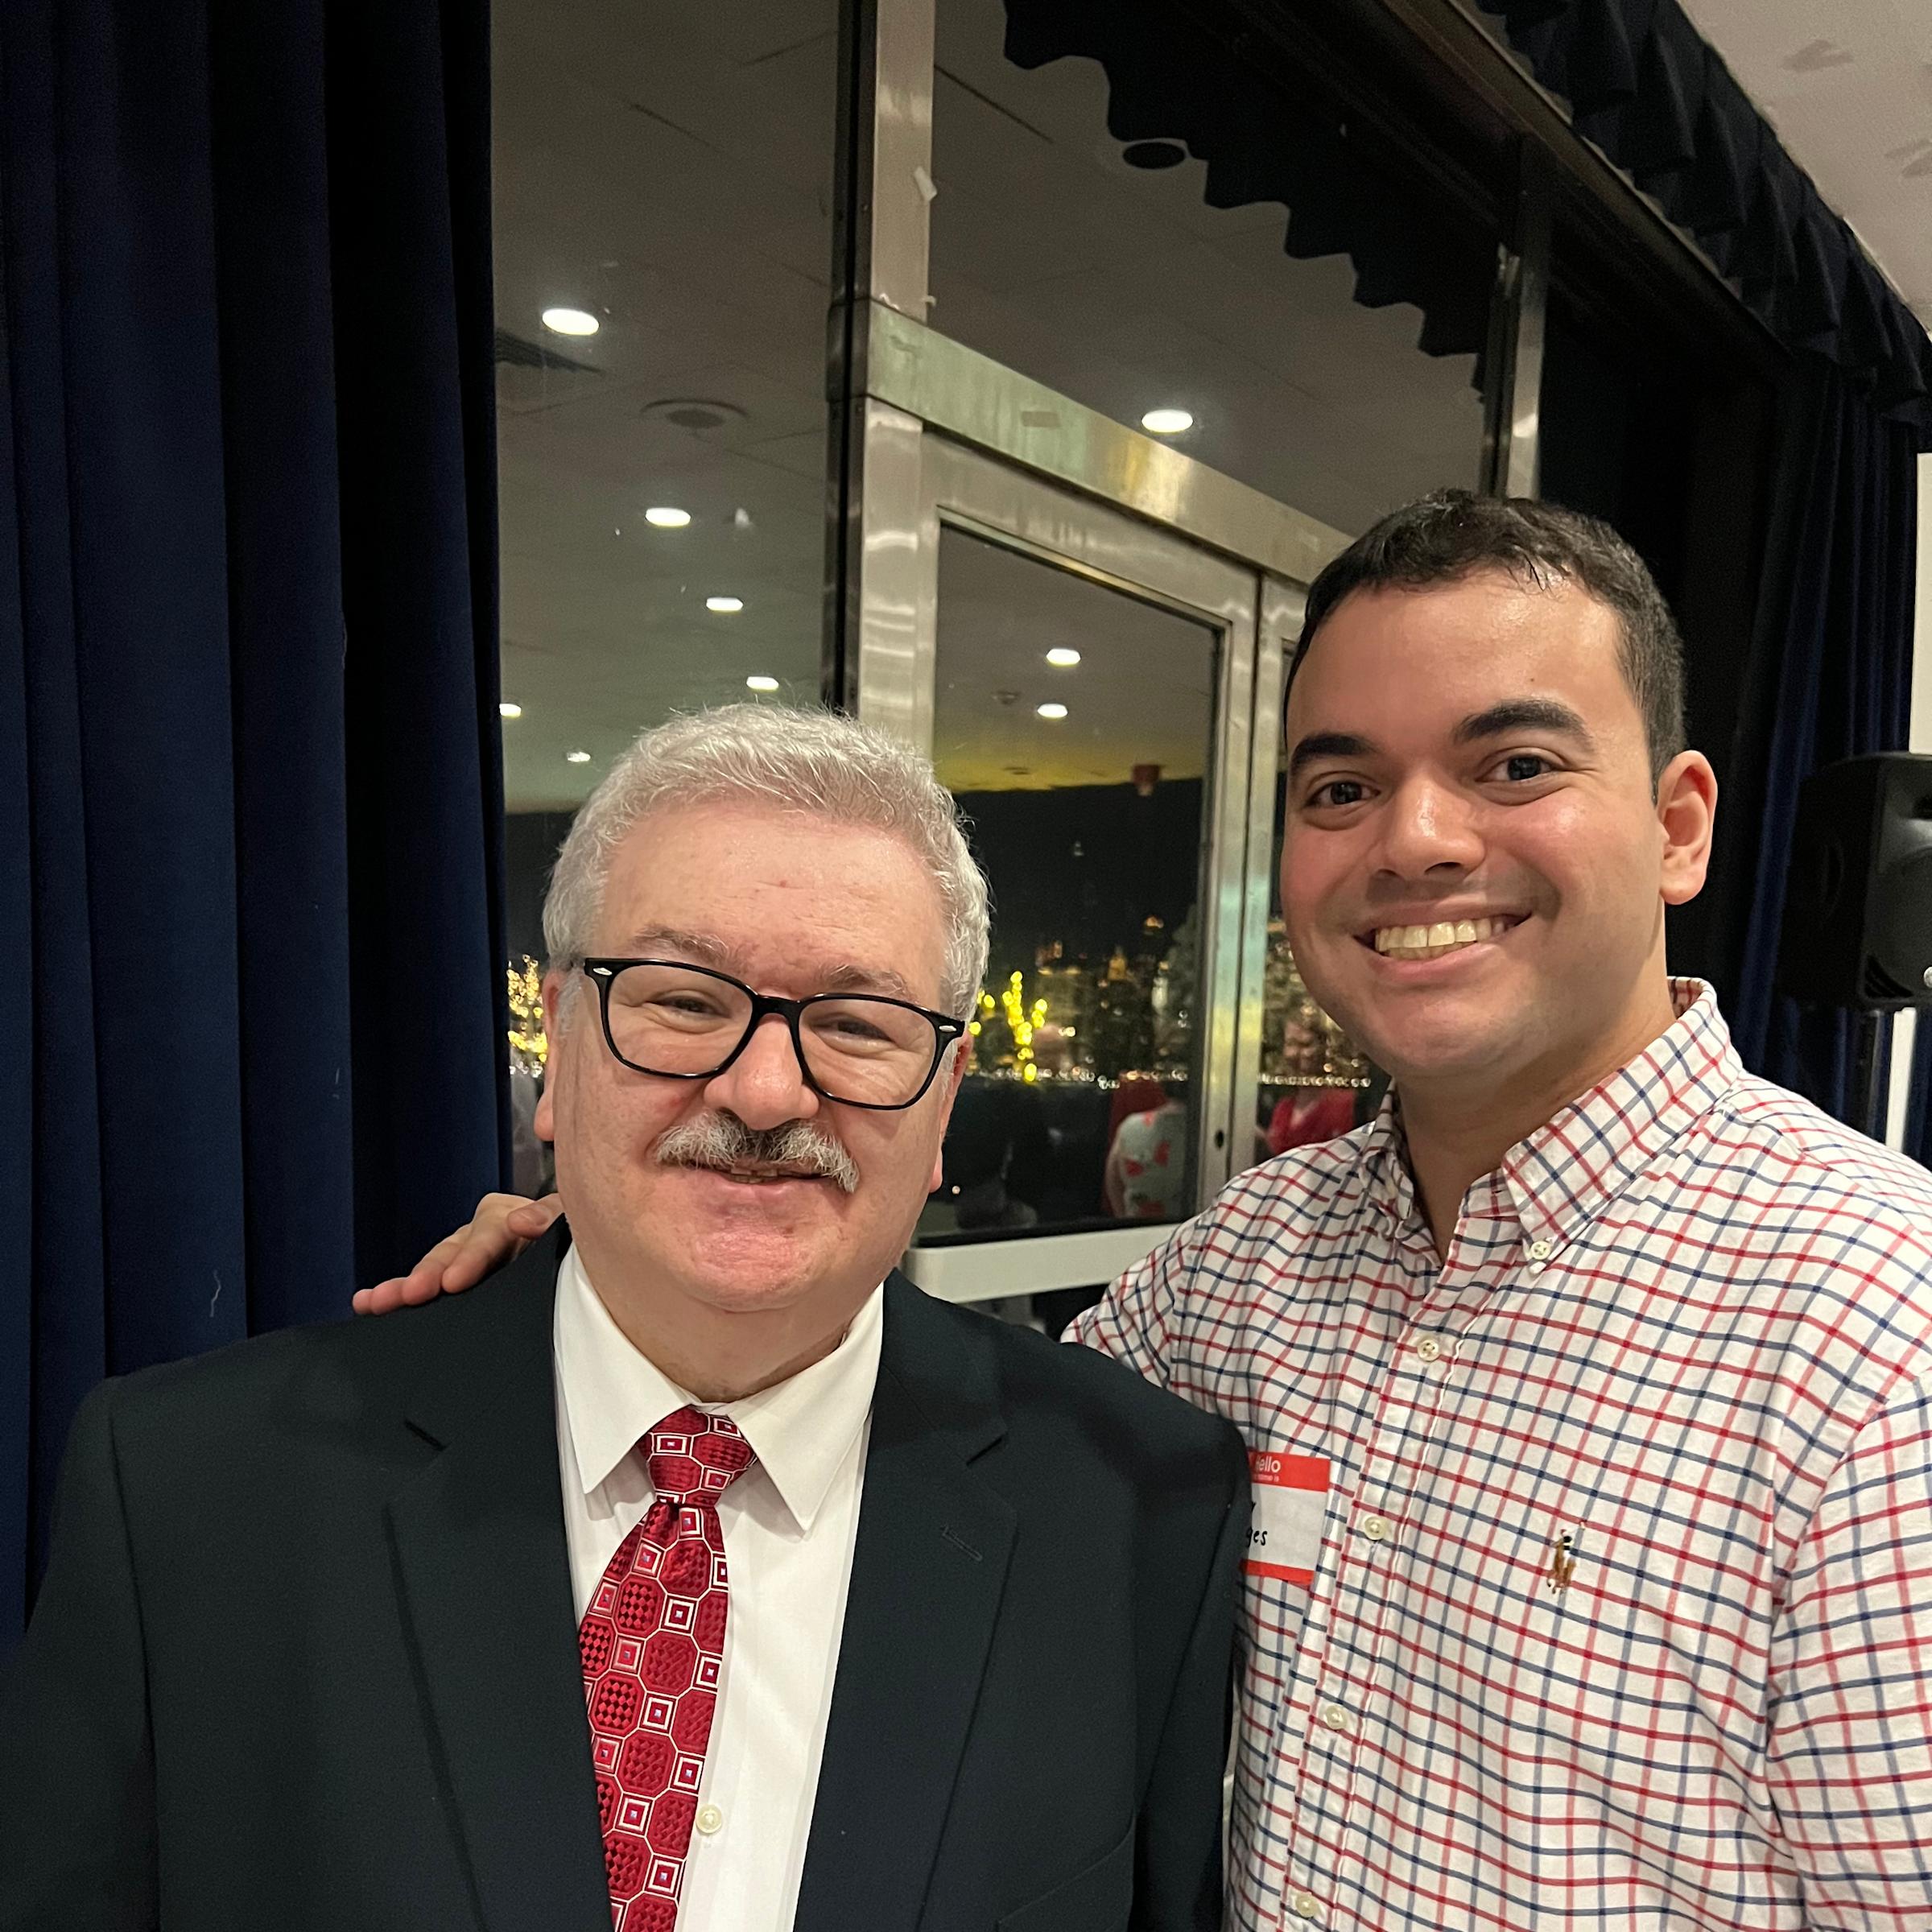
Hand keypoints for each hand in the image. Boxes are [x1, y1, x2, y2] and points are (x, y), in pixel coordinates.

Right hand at [351, 1192, 562, 1313]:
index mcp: (516, 1216)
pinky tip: (367, 1301)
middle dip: (430, 1274)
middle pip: (454, 1250)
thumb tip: (521, 1221)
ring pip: (435, 1266)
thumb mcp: (573, 1228)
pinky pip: (430, 1283)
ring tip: (376, 1301)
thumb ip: (552, 1220)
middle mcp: (487, 1231)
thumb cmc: (579, 1242)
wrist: (588, 1260)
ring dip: (406, 1284)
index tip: (454, 1281)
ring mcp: (470, 1254)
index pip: (490, 1234)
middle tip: (409, 1296)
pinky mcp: (461, 1276)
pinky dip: (400, 1290)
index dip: (472, 1257)